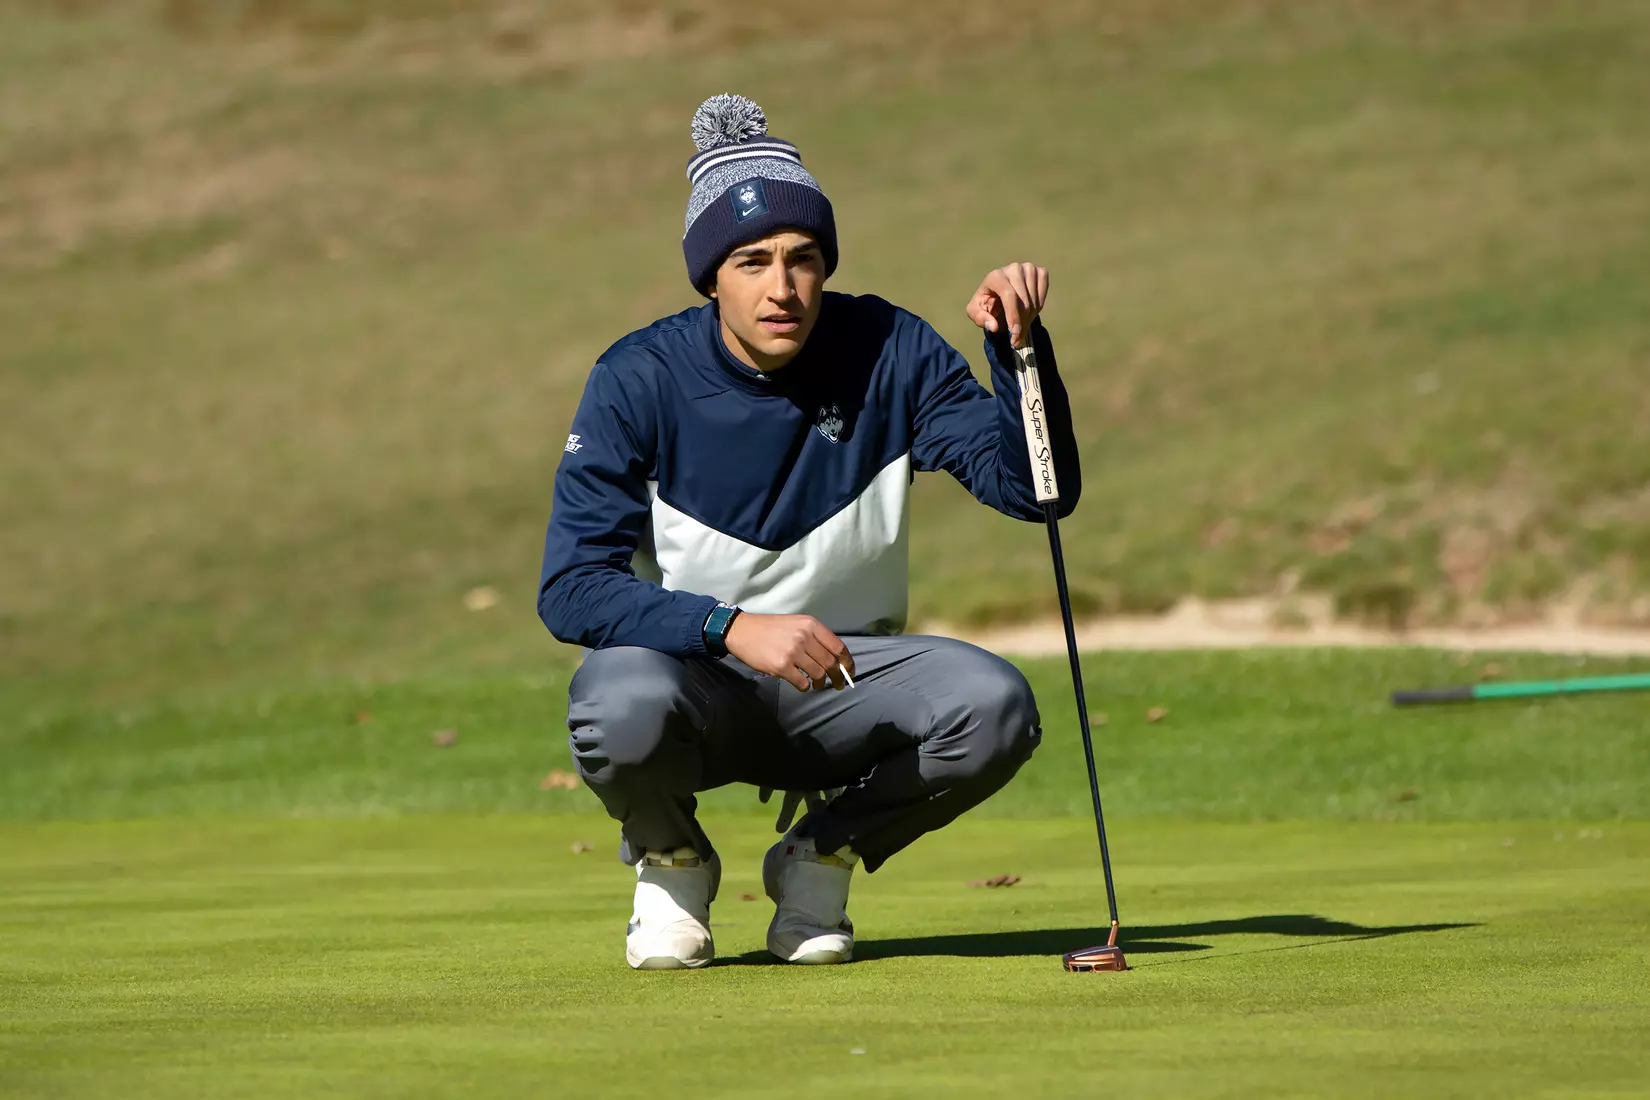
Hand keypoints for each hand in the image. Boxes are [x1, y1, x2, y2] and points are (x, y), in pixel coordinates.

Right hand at [724, 613, 855, 691]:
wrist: (742, 631)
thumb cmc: (771, 628)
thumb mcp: (796, 623)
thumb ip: (814, 637)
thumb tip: (834, 658)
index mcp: (811, 624)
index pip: (838, 646)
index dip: (847, 662)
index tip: (849, 671)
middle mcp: (804, 637)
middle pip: (830, 662)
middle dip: (838, 676)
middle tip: (839, 684)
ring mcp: (793, 652)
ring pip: (818, 674)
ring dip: (821, 683)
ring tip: (818, 684)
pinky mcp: (781, 666)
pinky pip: (802, 682)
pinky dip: (805, 687)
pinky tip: (803, 685)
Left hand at [965, 262, 1049, 348]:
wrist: (999, 293)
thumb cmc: (987, 302)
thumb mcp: (975, 312)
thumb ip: (981, 319)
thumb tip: (994, 327)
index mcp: (995, 276)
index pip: (1009, 296)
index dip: (1013, 316)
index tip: (1015, 333)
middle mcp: (1013, 269)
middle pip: (1023, 300)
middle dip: (1022, 322)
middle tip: (1017, 337)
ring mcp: (1028, 268)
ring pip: (1034, 299)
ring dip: (1030, 317)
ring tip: (1021, 324)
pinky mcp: (1039, 271)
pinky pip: (1043, 293)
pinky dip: (1038, 306)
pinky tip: (1029, 310)